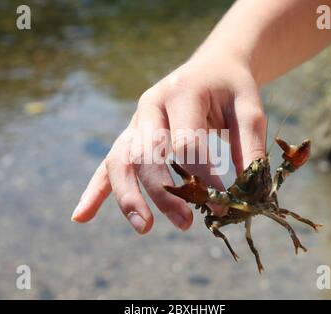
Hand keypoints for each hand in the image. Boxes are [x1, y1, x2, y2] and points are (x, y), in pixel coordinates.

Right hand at [71, 49, 266, 233]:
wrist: (211, 68)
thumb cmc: (231, 89)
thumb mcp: (249, 109)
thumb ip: (249, 148)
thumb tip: (247, 196)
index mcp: (181, 92)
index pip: (186, 142)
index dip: (203, 177)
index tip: (223, 205)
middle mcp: (151, 105)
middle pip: (147, 153)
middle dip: (163, 192)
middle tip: (186, 223)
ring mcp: (136, 121)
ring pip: (122, 159)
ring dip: (128, 196)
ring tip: (144, 228)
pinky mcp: (131, 135)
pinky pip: (109, 164)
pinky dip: (95, 191)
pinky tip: (81, 216)